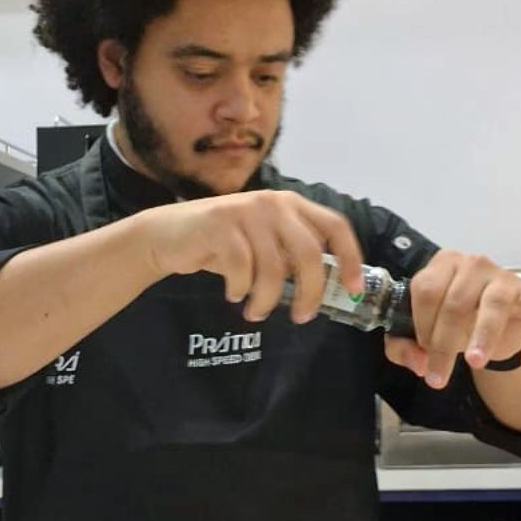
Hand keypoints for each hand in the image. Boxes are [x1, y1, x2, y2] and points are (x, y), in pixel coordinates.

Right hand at [139, 192, 364, 323]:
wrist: (167, 235)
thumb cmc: (222, 245)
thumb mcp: (264, 247)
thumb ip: (292, 259)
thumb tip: (325, 290)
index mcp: (291, 205)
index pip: (335, 226)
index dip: (350, 258)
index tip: (353, 290)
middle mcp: (273, 203)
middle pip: (309, 252)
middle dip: (309, 292)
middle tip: (300, 317)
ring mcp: (246, 211)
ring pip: (273, 268)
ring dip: (266, 300)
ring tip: (255, 312)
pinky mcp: (219, 224)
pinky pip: (242, 268)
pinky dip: (240, 289)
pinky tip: (233, 294)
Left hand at [384, 251, 520, 388]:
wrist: (498, 323)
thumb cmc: (457, 321)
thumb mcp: (424, 332)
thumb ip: (406, 346)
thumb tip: (418, 364)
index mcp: (443, 265)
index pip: (426, 289)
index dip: (420, 324)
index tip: (423, 351)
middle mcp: (473, 264)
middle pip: (455, 302)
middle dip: (443, 344)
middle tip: (438, 377)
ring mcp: (504, 277)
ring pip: (492, 304)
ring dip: (483, 336)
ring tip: (475, 362)